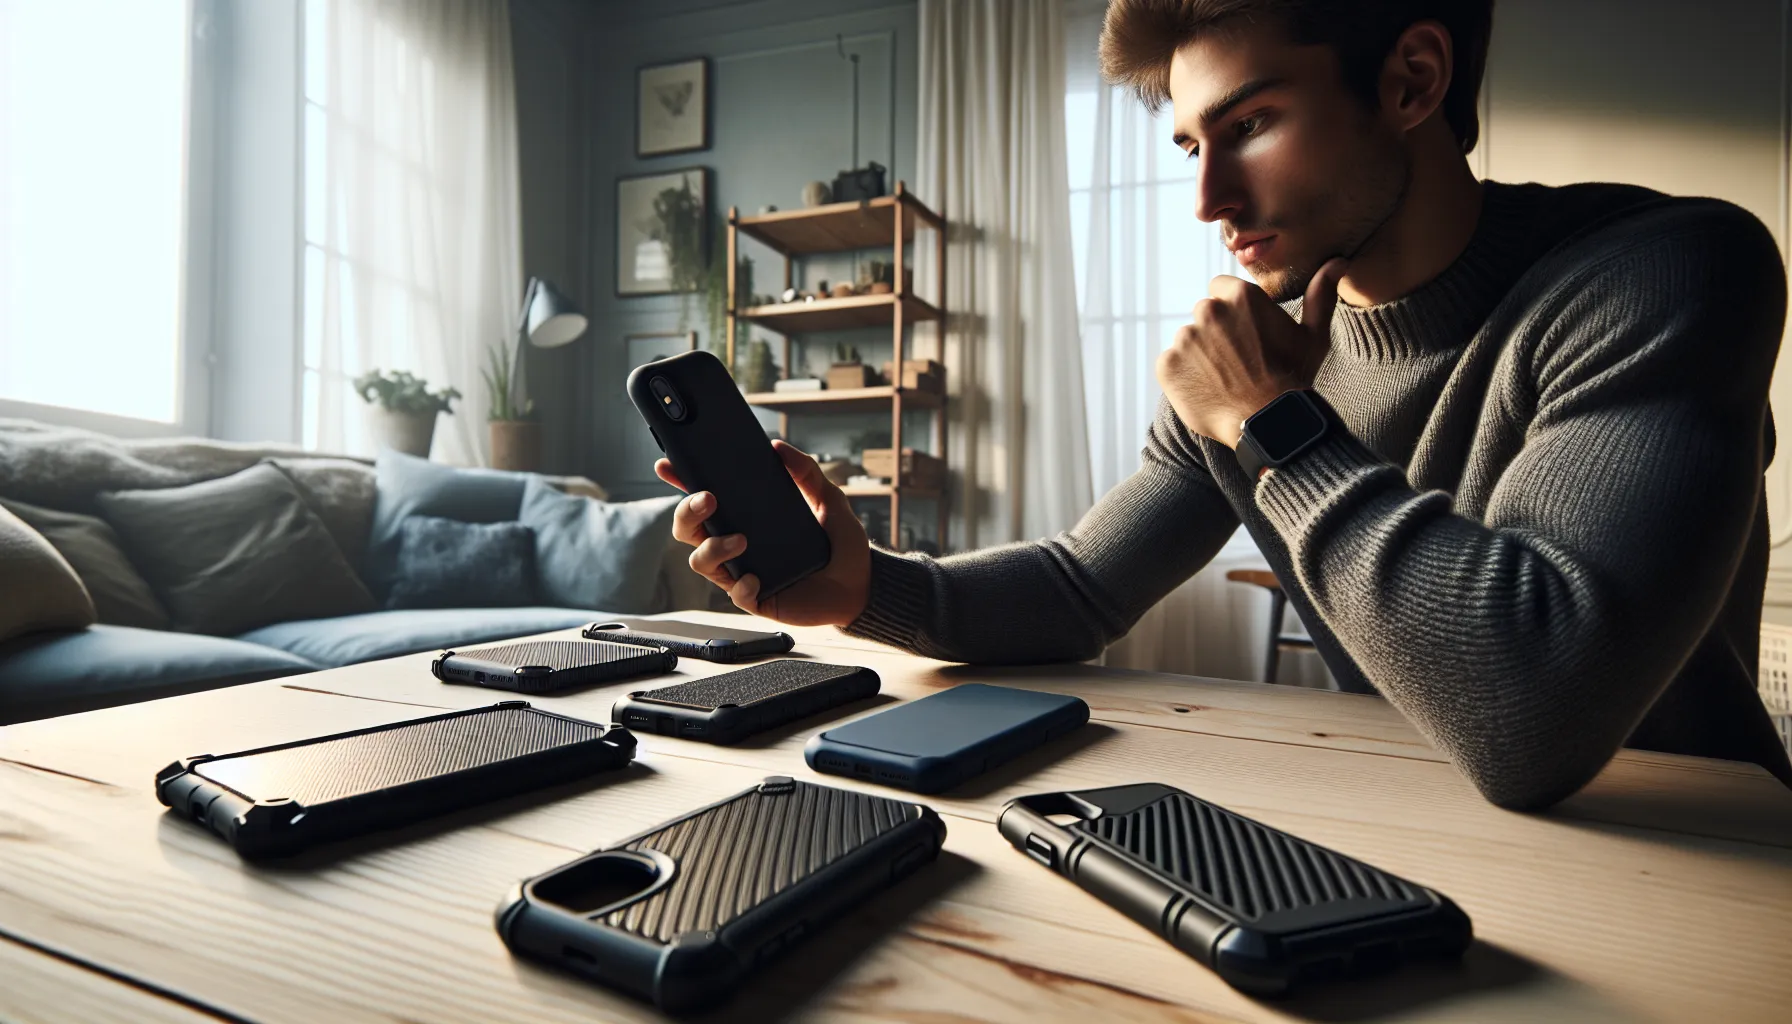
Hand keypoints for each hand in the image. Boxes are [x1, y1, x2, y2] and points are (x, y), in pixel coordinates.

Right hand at [655, 440, 871, 626]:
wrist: (864, 584)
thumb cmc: (841, 544)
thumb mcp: (828, 499)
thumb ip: (806, 471)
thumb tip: (777, 447)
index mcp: (746, 518)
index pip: (704, 499)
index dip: (681, 482)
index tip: (667, 464)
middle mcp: (736, 544)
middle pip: (688, 530)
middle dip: (687, 513)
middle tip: (709, 499)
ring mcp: (743, 572)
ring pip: (701, 561)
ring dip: (713, 548)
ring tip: (742, 540)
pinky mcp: (758, 599)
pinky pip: (736, 594)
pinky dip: (742, 585)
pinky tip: (757, 578)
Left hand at [1156, 258, 1347, 446]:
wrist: (1268, 422)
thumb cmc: (1294, 377)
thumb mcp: (1313, 334)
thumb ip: (1320, 294)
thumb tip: (1338, 262)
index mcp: (1240, 295)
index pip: (1220, 289)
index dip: (1232, 311)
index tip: (1244, 334)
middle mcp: (1208, 311)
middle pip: (1204, 314)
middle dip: (1215, 333)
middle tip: (1236, 362)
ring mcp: (1185, 338)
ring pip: (1187, 341)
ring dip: (1199, 355)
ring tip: (1224, 379)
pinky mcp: (1167, 365)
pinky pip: (1170, 365)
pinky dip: (1182, 376)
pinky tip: (1207, 390)